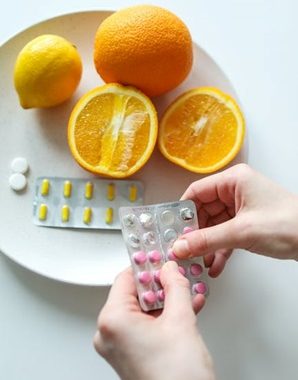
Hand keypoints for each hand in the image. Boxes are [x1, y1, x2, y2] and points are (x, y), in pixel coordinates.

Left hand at [94, 261, 214, 379]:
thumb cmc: (177, 379)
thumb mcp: (181, 320)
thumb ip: (175, 287)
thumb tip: (170, 270)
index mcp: (113, 321)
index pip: (126, 278)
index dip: (147, 265)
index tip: (161, 258)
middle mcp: (110, 334)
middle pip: (134, 293)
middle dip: (161, 284)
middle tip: (177, 275)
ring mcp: (119, 346)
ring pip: (143, 310)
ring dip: (166, 300)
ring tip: (187, 292)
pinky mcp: (130, 355)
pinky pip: (146, 326)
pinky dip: (164, 316)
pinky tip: (184, 309)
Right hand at [172, 164, 297, 276]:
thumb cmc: (288, 225)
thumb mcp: (241, 232)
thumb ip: (206, 240)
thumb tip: (179, 246)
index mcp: (233, 180)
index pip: (196, 192)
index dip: (182, 212)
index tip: (172, 230)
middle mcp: (235, 191)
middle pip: (203, 211)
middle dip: (194, 234)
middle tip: (183, 251)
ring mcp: (241, 208)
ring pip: (214, 226)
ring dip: (206, 246)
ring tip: (198, 263)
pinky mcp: (247, 224)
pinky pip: (226, 236)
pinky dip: (220, 250)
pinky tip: (215, 266)